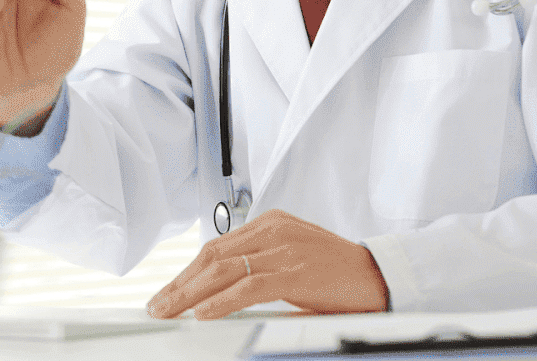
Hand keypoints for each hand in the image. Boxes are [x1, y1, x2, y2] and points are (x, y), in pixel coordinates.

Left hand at [146, 210, 387, 319]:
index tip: (168, 292)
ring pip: (223, 270)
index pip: (216, 247)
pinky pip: (249, 286)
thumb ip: (262, 264)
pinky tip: (203, 313)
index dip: (187, 272)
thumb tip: (222, 287)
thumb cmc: (338, 273)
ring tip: (168, 311)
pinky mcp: (295, 272)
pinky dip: (221, 301)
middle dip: (180, 283)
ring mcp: (284, 250)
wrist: (380, 276)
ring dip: (189, 294)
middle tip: (156, 305)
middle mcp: (273, 231)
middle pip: (212, 256)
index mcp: (271, 224)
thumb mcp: (293, 259)